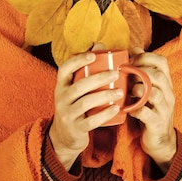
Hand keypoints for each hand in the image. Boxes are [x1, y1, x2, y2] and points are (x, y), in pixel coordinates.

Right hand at [49, 45, 122, 169]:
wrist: (64, 136)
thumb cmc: (75, 105)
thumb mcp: (75, 88)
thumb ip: (86, 69)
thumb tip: (100, 44)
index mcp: (61, 85)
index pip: (65, 69)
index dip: (77, 61)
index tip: (93, 56)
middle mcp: (61, 98)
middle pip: (79, 86)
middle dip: (99, 78)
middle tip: (116, 73)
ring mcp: (67, 114)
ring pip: (85, 103)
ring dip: (104, 96)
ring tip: (120, 91)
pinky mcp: (75, 128)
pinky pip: (90, 121)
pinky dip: (104, 114)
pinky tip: (116, 108)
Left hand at [128, 47, 176, 172]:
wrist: (161, 141)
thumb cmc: (151, 110)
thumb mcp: (149, 89)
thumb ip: (143, 71)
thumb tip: (135, 49)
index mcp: (165, 83)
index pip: (162, 62)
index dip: (146, 56)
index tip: (131, 59)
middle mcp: (167, 94)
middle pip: (158, 75)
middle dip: (139, 71)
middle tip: (126, 74)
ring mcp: (164, 109)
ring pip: (154, 93)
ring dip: (138, 89)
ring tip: (130, 91)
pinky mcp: (157, 123)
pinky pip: (146, 113)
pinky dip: (135, 110)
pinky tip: (128, 109)